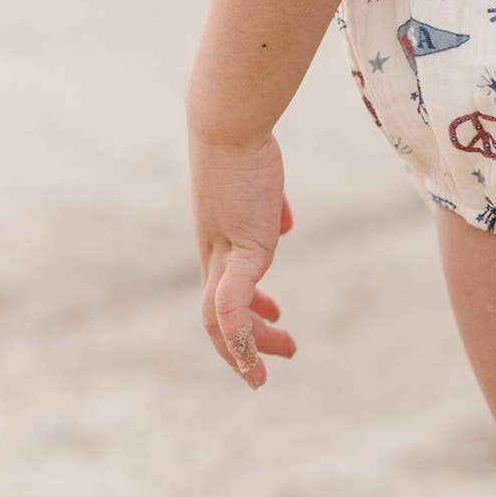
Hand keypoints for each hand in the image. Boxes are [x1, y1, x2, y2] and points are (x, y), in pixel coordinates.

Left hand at [190, 127, 296, 388]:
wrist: (230, 126)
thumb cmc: (247, 146)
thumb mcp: (262, 185)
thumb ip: (268, 208)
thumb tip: (281, 227)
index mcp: (217, 241)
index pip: (220, 295)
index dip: (239, 320)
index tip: (270, 325)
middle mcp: (214, 253)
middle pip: (217, 317)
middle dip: (242, 347)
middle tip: (266, 369)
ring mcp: (223, 253)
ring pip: (222, 318)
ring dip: (246, 347)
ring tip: (274, 360)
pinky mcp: (238, 248)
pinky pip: (233, 302)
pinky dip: (242, 328)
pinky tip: (265, 332)